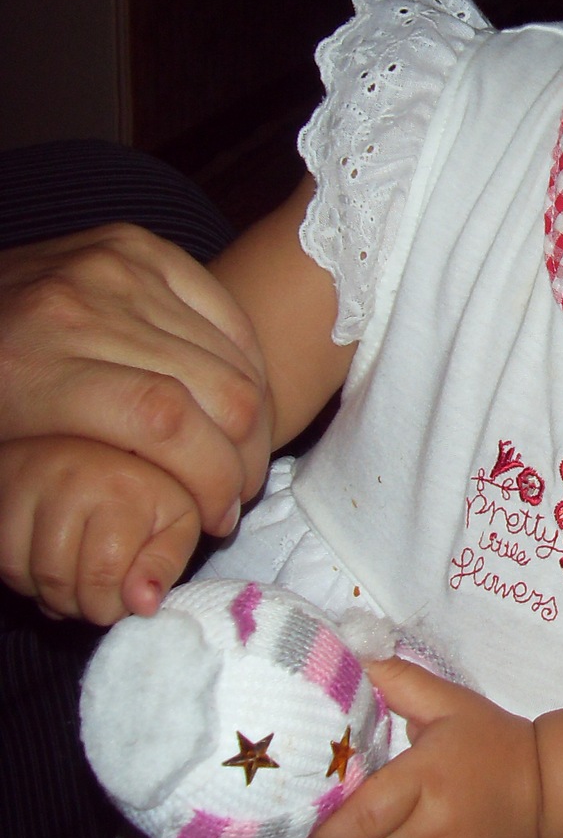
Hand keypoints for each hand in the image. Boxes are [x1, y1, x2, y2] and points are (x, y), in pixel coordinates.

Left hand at [0, 223, 272, 535]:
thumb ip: (73, 505)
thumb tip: (149, 591)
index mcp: (32, 367)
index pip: (162, 423)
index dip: (210, 477)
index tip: (217, 519)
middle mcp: (79, 307)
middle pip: (212, 391)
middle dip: (243, 458)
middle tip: (235, 496)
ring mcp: (114, 268)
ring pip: (230, 356)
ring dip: (254, 420)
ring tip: (239, 457)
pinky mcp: (139, 247)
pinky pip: (225, 314)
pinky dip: (247, 366)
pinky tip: (237, 404)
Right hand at [0, 437, 201, 622]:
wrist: (96, 444)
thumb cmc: (142, 492)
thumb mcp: (175, 521)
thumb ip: (165, 562)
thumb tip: (143, 604)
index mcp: (121, 489)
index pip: (103, 575)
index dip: (110, 606)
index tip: (121, 604)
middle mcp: (69, 480)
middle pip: (59, 579)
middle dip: (80, 607)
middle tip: (96, 601)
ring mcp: (27, 483)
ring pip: (25, 573)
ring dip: (50, 597)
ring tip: (76, 587)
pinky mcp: (1, 494)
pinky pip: (3, 560)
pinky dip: (25, 580)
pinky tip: (50, 570)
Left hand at [309, 657, 541, 837]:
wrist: (549, 796)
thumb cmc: (492, 743)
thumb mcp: (448, 703)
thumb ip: (395, 679)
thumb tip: (345, 656)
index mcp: (428, 781)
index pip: (357, 818)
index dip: (322, 824)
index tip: (306, 809)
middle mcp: (435, 833)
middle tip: (317, 824)